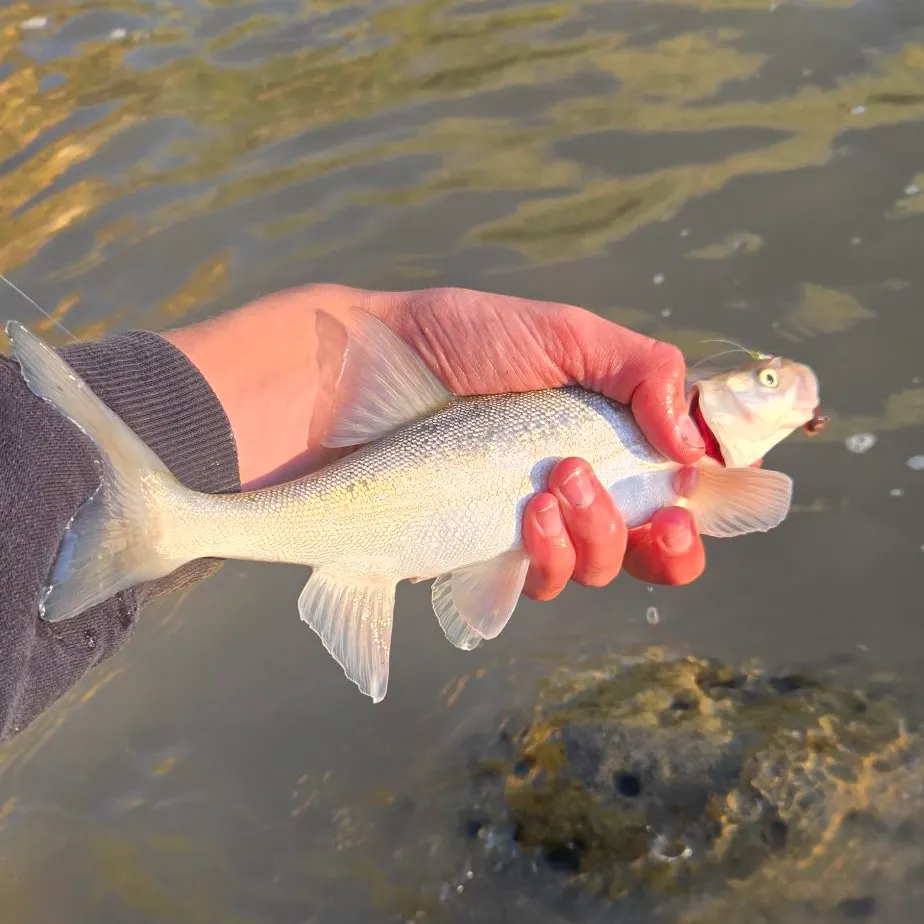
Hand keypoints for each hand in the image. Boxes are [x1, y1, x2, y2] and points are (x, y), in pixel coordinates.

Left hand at [165, 284, 707, 590]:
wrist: (357, 376)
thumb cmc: (458, 343)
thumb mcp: (561, 333)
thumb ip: (640, 370)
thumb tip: (697, 445)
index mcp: (602, 435)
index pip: (674, 485)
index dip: (708, 504)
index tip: (720, 497)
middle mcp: (572, 486)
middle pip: (649, 547)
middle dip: (669, 542)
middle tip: (656, 512)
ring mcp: (524, 525)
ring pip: (596, 567)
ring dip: (599, 538)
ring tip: (557, 487)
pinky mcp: (474, 554)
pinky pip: (532, 582)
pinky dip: (545, 556)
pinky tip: (524, 518)